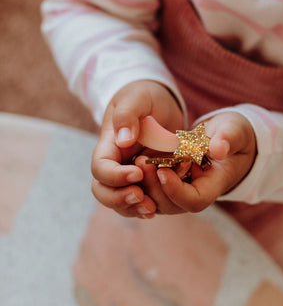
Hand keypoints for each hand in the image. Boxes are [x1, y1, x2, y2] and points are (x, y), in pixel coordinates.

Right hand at [91, 80, 183, 217]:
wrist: (158, 101)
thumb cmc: (144, 96)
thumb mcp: (136, 97)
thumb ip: (128, 114)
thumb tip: (124, 139)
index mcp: (109, 144)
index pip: (100, 167)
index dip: (114, 175)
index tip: (137, 173)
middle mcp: (115, 163)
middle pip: (103, 191)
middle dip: (119, 199)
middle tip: (141, 197)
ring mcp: (129, 174)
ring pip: (120, 202)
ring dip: (133, 209)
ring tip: (151, 209)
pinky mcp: (146, 181)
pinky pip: (139, 201)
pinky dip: (145, 208)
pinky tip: (157, 209)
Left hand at [134, 111, 256, 214]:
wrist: (226, 136)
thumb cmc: (233, 133)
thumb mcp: (235, 131)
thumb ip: (229, 138)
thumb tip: (219, 148)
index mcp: (214, 185)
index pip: (194, 200)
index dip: (176, 190)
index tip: (162, 170)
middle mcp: (195, 192)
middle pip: (171, 205)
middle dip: (155, 187)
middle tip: (141, 163)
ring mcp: (181, 189)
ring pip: (157, 200)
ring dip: (145, 184)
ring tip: (138, 160)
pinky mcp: (169, 181)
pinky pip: (152, 188)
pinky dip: (142, 178)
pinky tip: (135, 160)